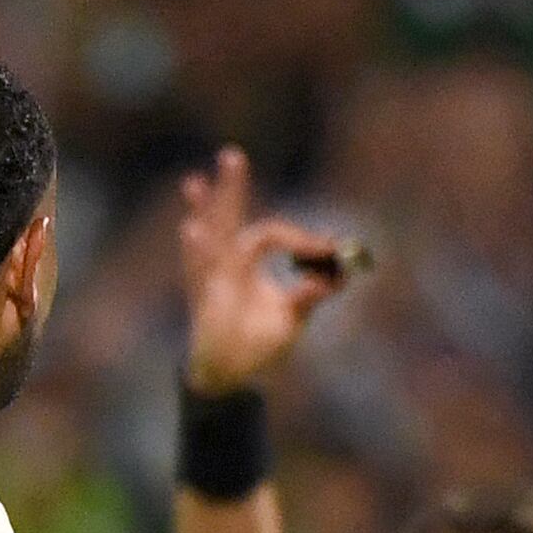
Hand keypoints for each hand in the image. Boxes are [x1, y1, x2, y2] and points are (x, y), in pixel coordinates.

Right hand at [177, 146, 357, 392]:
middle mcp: (227, 264)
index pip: (272, 235)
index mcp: (248, 262)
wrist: (232, 378)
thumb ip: (312, 294)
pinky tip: (191, 230)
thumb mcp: (292, 318)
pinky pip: (199, 274)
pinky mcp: (204, 304)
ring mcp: (211, 281)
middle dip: (230, 188)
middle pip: (229, 218)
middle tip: (232, 154)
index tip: (328, 248)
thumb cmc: (258, 344)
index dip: (302, 240)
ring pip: (208, 240)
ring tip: (194, 183)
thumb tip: (341, 275)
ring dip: (204, 212)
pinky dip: (196, 253)